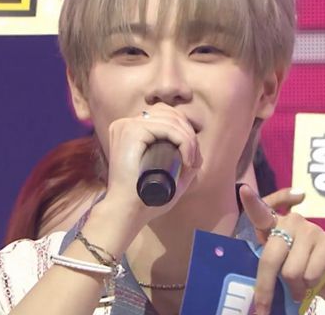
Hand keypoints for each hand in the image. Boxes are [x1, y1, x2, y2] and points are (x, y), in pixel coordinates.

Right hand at [103, 103, 201, 219]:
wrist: (126, 213)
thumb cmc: (144, 199)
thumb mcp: (166, 177)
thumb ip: (181, 164)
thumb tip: (198, 154)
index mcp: (129, 130)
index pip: (163, 115)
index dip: (183, 130)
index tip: (191, 156)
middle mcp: (126, 124)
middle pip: (168, 112)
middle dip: (188, 132)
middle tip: (193, 159)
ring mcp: (127, 125)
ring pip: (170, 119)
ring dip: (188, 139)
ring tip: (191, 161)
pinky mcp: (131, 131)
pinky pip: (166, 128)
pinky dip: (183, 140)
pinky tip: (187, 159)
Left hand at [240, 185, 324, 314]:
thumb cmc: (302, 270)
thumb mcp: (281, 269)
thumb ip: (269, 271)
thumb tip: (255, 302)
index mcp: (274, 225)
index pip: (260, 211)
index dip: (252, 202)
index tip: (243, 190)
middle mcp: (291, 222)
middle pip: (271, 257)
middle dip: (265, 289)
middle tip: (263, 309)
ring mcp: (311, 229)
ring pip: (291, 272)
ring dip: (296, 289)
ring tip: (301, 286)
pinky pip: (310, 273)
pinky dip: (311, 285)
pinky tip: (317, 279)